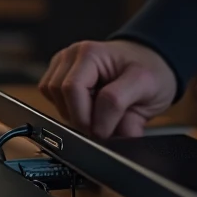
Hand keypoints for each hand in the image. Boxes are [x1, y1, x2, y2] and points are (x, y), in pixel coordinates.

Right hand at [39, 40, 176, 137]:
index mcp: (95, 53)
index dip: (95, 120)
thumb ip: (131, 117)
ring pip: (52, 93)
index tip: (111, 134)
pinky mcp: (56, 70)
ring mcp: (63, 61)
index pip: (82, 92)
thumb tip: (116, 142)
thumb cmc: (148, 70)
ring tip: (96, 112)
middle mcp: (75, 54)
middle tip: (103, 127)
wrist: (146, 60)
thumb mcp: (148, 91)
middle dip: (82, 117)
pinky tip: (84, 104)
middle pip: (64, 92)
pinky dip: (63, 104)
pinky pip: (47, 92)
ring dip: (72, 111)